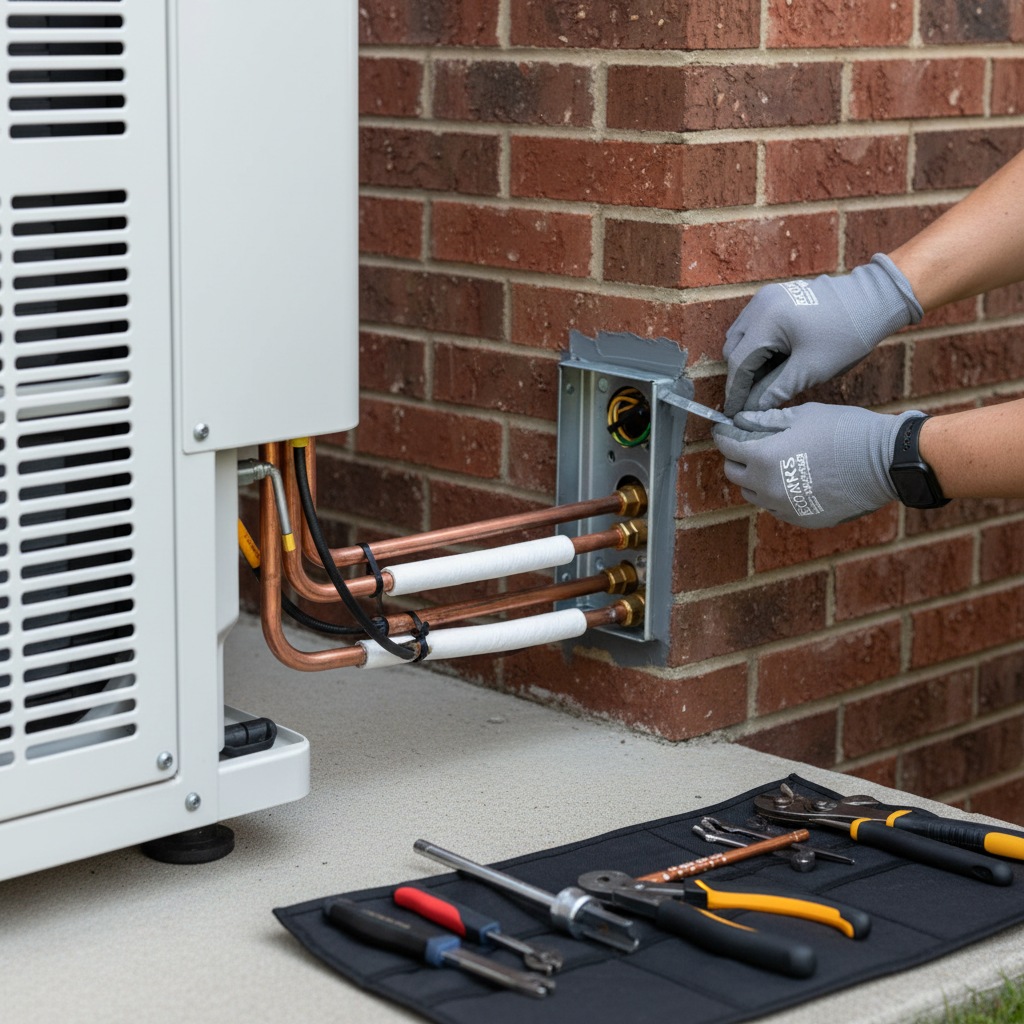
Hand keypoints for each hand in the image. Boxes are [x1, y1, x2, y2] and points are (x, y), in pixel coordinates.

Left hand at [713, 404, 922, 528]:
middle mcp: (767, 487)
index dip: (724, 435)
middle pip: (734, 473)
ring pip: (753, 493)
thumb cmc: (844, 431)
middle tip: (750, 444)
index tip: (725, 429)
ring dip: (756, 478)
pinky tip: (794, 480)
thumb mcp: (804, 416)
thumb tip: (743, 420)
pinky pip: (776, 507)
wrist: (884, 463)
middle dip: (737, 457)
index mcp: (763, 458)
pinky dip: (776, 494)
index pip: (727, 447)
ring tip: (775, 463)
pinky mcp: (801, 519)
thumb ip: (767, 420)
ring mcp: (783, 507)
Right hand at [722, 254, 922, 416]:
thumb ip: (776, 390)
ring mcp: (766, 297)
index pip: (738, 362)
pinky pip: (754, 325)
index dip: (735, 391)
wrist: (873, 300)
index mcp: (767, 320)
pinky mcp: (774, 297)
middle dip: (740, 376)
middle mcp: (760, 304)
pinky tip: (773, 362)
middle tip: (750, 400)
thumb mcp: (810, 370)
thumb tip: (752, 410)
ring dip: (748, 360)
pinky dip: (758, 346)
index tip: (733, 413)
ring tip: (763, 383)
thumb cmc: (846, 334)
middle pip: (734, 348)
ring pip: (741, 336)